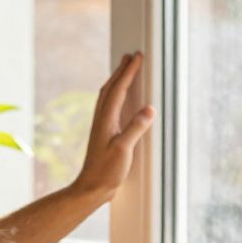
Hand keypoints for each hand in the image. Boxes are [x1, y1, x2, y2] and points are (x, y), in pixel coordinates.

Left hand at [71, 52, 154, 200]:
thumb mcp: (124, 150)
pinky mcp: (104, 133)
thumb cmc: (106, 171)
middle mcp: (101, 119)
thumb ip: (135, 129)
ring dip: (116, 80)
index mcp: (106, 120)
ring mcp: (101, 125)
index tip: (136, 57)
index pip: (118, 90)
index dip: (128, 72)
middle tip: (130, 56)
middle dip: (121, 71)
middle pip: (110, 88)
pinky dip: (115, 95)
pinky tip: (119, 98)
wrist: (91, 187)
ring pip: (108, 96)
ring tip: (124, 69)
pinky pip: (109, 106)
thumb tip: (149, 109)